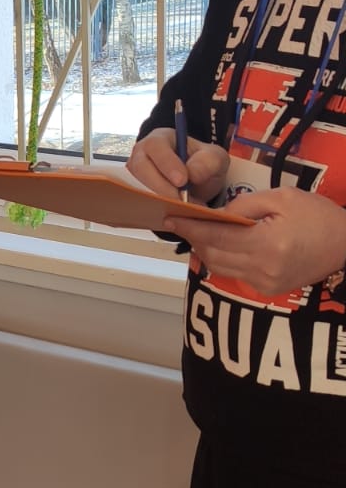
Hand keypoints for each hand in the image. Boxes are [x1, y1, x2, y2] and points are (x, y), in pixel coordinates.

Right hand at [126, 126, 228, 206]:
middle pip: (140, 168)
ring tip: (181, 210)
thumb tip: (192, 174)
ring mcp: (134, 174)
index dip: (167, 163)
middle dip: (161, 187)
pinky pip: (138, 201)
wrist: (197, 183)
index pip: (156, 146)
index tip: (182, 181)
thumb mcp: (215, 159)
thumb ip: (208, 162)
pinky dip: (154, 209)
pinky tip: (171, 214)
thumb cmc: (203, 165)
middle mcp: (141, 154)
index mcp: (160, 139)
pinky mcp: (135, 192)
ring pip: (136, 187)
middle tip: (181, 202)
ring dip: (157, 200)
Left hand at [170, 186, 345, 297]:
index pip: (216, 236)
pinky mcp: (268, 290)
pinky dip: (223, 259)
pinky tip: (219, 245)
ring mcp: (265, 283)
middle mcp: (263, 268)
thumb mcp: (282, 198)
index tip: (170, 218)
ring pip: (220, 267)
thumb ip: (244, 206)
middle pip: (213, 255)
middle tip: (180, 222)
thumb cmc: (317, 216)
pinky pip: (235, 274)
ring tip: (196, 232)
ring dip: (205, 250)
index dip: (190, 227)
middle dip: (194, 238)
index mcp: (267, 243)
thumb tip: (215, 215)